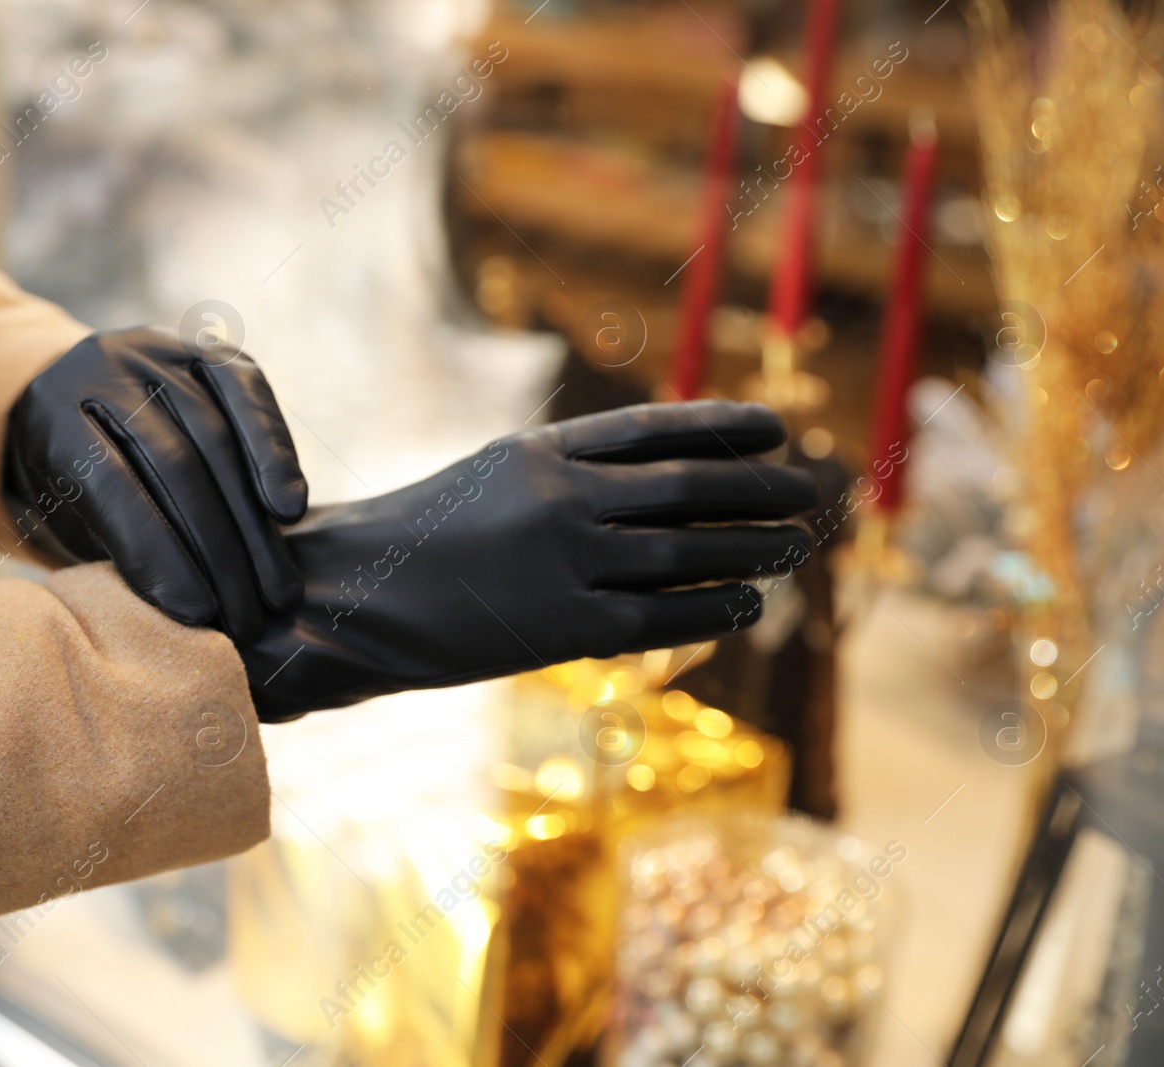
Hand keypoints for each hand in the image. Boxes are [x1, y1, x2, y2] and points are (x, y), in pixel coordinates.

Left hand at [3, 327, 306, 642]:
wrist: (77, 398)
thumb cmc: (75, 484)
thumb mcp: (68, 515)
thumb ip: (113, 545)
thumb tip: (185, 610)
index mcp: (52, 413)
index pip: (110, 484)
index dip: (156, 551)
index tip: (196, 614)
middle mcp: (103, 368)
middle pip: (174, 463)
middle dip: (217, 550)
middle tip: (246, 619)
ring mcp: (159, 350)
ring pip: (219, 437)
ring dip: (254, 525)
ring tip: (275, 592)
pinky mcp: (208, 347)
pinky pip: (250, 396)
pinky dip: (275, 454)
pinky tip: (290, 510)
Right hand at [239, 401, 818, 720]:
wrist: (349, 595)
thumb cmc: (419, 537)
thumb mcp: (492, 479)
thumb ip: (567, 475)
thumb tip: (655, 483)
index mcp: (539, 450)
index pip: (654, 429)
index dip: (722, 426)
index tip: (776, 426)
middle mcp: (559, 498)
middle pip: (687, 487)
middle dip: (760, 489)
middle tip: (814, 490)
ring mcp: (562, 563)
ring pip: (685, 551)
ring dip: (751, 549)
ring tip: (796, 549)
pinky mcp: (558, 628)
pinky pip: (657, 617)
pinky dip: (711, 610)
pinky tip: (747, 607)